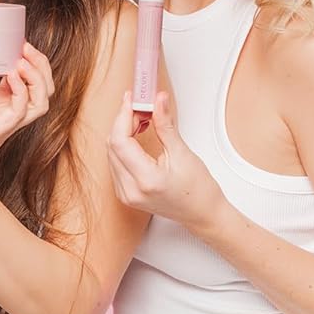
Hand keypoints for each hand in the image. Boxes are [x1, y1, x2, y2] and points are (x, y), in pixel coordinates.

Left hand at [0, 44, 52, 193]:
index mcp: (1, 102)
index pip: (29, 80)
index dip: (30, 61)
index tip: (19, 42)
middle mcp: (10, 111)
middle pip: (44, 87)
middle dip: (41, 65)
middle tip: (25, 46)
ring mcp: (9, 121)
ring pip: (42, 99)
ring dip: (38, 77)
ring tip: (22, 60)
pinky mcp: (2, 129)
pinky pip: (22, 108)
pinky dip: (21, 90)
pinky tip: (10, 75)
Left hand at [104, 89, 221, 232]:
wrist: (203, 214)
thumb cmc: (198, 190)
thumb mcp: (182, 152)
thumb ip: (165, 124)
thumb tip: (158, 100)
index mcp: (146, 180)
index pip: (120, 141)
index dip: (123, 116)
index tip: (131, 100)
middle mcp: (131, 190)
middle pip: (113, 146)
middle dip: (123, 122)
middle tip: (140, 107)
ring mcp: (126, 194)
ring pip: (111, 153)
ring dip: (122, 133)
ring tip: (141, 120)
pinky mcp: (125, 194)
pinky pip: (115, 163)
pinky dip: (122, 147)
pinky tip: (135, 137)